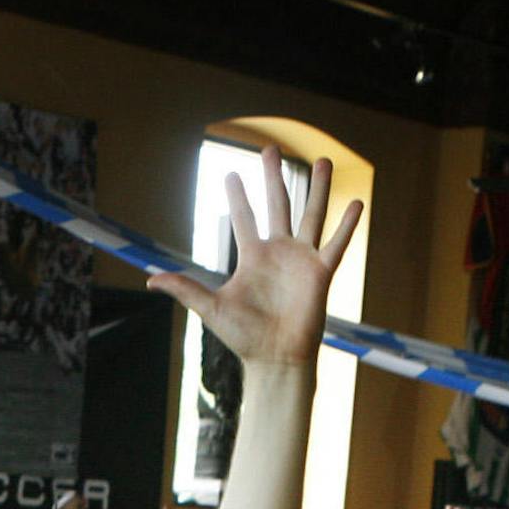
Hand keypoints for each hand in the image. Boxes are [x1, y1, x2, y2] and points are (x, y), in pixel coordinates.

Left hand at [148, 146, 360, 368]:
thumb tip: (151, 279)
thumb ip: (185, 289)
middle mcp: (278, 252)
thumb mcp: (211, 308)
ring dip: (317, 188)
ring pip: (311, 215)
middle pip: (277, 204)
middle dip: (273, 176)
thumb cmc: (244, 337)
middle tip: (270, 148)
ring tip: (323, 160)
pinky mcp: (321, 273)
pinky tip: (358, 202)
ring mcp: (301, 260)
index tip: (229, 174)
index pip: (244, 218)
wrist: (276, 359)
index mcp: (253, 257)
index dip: (237, 195)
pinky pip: (336, 244)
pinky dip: (347, 225)